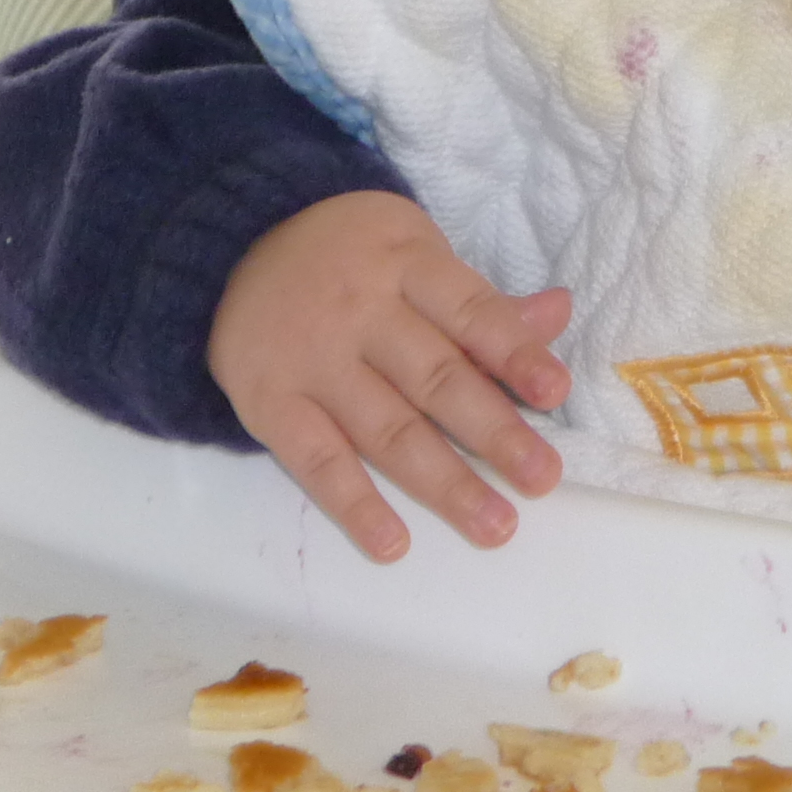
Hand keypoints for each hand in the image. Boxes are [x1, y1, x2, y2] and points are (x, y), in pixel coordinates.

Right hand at [207, 191, 571, 560]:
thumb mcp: (414, 252)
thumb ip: (481, 300)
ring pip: (387, 429)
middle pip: (435, 378)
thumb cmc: (349, 260)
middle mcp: (361, 310)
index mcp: (406, 262)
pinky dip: (354, 503)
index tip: (554, 393)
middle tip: (542, 479)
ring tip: (495, 525)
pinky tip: (393, 543)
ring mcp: (313, 360)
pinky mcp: (270, 402)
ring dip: (444, 482)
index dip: (514, 353)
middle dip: (493, 432)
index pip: (469, 312)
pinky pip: (316, 459)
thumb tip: (559, 313)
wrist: (232, 249)